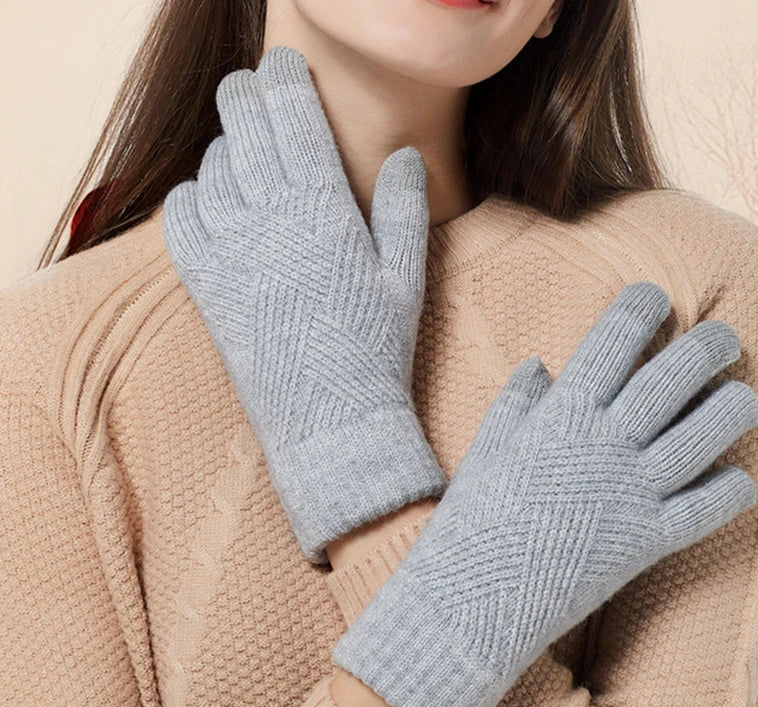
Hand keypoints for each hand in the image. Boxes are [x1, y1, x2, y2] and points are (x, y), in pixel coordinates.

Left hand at [161, 46, 445, 564]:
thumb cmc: (377, 353)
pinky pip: (182, 222)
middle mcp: (270, 224)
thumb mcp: (405, 280)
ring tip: (237, 141)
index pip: (295, 122)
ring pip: (213, 171)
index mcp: (323, 214)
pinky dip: (190, 195)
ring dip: (224, 145)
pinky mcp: (206, 289)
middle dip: (246, 95)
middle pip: (245, 132)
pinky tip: (207, 194)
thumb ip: (402, 211)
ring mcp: (231, 255)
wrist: (331, 424)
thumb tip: (407, 157)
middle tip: (249, 81)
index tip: (284, 63)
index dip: (286, 82)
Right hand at [332, 280, 757, 706]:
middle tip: (725, 337)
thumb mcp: (486, 449)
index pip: (615, 339)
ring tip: (740, 397)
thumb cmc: (472, 517)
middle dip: (711, 345)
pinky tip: (729, 475)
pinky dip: (731, 486)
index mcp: (561, 414)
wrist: (475, 597)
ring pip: (708, 433)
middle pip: (676, 376)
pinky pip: (710, 507)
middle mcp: (605, 444)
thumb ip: (516, 402)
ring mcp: (632, 492)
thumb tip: (540, 367)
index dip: (641, 307)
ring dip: (734, 407)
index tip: (653, 297)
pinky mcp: (648, 541)